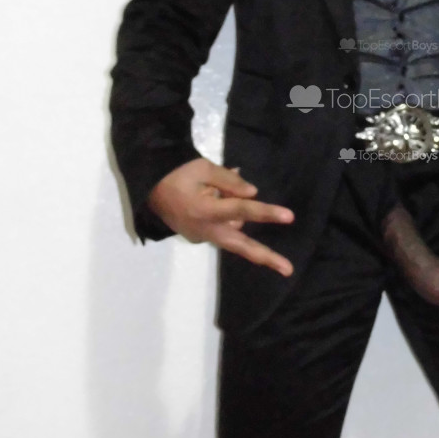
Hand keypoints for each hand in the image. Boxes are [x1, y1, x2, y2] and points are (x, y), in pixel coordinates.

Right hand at [148, 157, 294, 274]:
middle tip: (288, 270)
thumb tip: (253, 194)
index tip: (289, 216)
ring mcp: (202, 236)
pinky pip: (222, 228)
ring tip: (212, 189)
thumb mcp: (203, 167)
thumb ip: (229, 181)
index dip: (266, 212)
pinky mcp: (199, 237)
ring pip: (233, 233)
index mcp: (205, 210)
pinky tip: (213, 195)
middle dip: (266, 257)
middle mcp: (205, 229)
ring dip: (239, 217)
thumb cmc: (177, 174)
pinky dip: (228, 217)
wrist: (148, 188)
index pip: (241, 210)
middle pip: (241, 245)